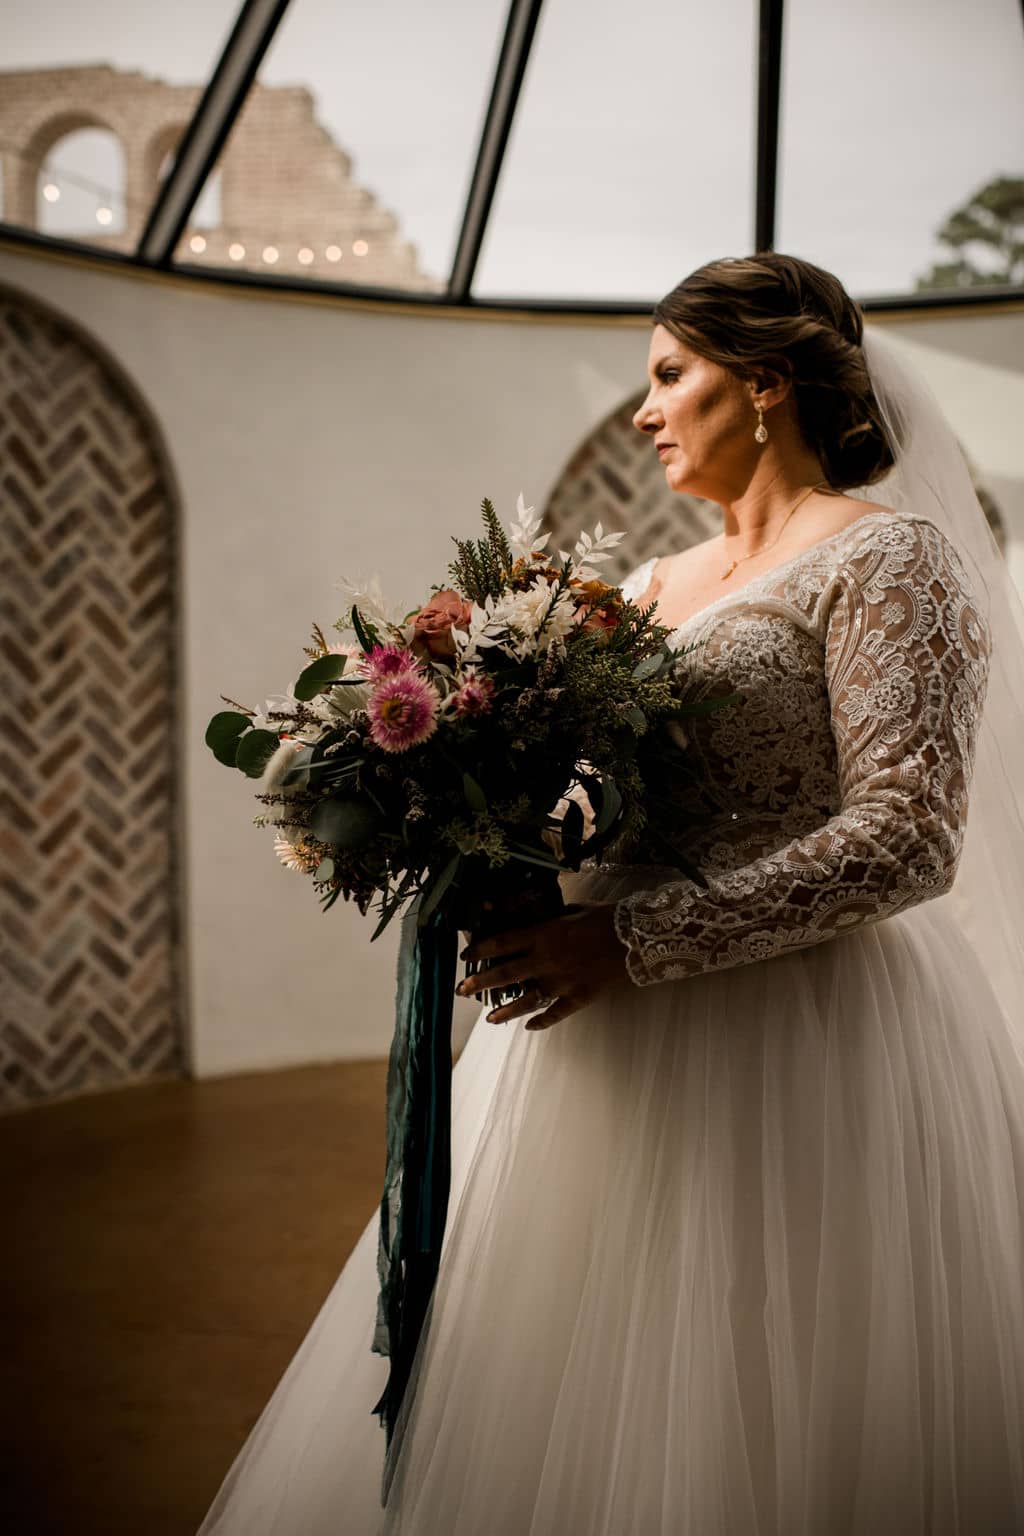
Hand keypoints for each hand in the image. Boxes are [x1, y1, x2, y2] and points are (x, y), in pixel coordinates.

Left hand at [456, 902, 627, 1029]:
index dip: (480, 950)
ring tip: (489, 1019)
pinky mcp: (578, 998)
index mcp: (543, 934)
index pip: (502, 942)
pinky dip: (541, 1022)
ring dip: (505, 1011)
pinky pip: (555, 1014)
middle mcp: (546, 960)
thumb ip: (551, 918)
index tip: (466, 957)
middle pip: (505, 974)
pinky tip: (529, 1027)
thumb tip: (536, 918)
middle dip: (480, 983)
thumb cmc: (605, 917)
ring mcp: (561, 982)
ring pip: (525, 1000)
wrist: (637, 938)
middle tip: (461, 990)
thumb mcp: (573, 910)